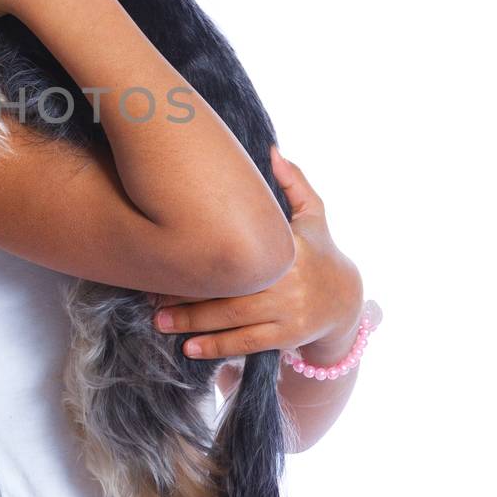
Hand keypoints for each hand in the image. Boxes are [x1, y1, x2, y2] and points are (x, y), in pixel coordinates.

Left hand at [149, 144, 364, 362]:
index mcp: (289, 247)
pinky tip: (189, 348)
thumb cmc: (320, 250)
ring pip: (234, 320)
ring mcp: (289, 312)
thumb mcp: (314, 214)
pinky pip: (247, 343)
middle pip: (230, 289)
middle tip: (151, 296)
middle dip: (188, 296)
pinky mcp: (287, 336)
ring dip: (194, 323)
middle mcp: (288, 281)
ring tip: (159, 322)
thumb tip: (272, 149)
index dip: (204, 255)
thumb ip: (294, 182)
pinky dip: (217, 347)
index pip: (242, 251)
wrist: (346, 300)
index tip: (170, 255)